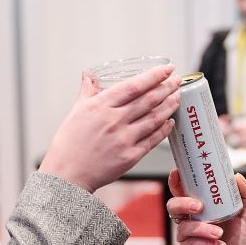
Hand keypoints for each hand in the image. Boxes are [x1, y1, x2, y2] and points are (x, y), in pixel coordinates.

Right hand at [39, 65, 180, 192]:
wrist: (67, 175)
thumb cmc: (69, 144)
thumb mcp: (76, 111)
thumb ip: (87, 91)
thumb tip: (89, 75)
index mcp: (100, 106)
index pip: (133, 86)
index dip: (153, 76)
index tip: (167, 69)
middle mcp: (114, 120)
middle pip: (148, 100)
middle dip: (167, 88)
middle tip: (178, 80)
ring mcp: (124, 139)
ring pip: (154, 118)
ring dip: (169, 105)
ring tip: (177, 96)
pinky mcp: (130, 156)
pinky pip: (153, 140)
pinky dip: (164, 129)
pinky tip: (170, 121)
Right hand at [167, 170, 245, 244]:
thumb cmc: (239, 240)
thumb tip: (237, 177)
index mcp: (200, 207)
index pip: (182, 190)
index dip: (176, 181)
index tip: (177, 173)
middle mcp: (189, 220)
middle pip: (173, 206)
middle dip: (183, 203)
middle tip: (199, 206)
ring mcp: (186, 238)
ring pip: (184, 228)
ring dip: (201, 229)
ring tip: (219, 233)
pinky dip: (206, 244)